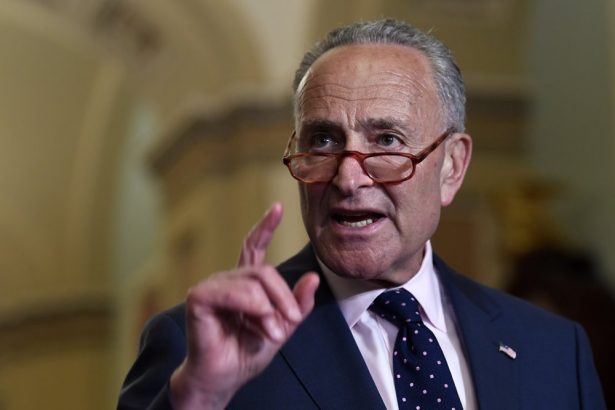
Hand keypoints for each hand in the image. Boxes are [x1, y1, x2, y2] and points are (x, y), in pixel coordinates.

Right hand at [170, 203, 319, 408]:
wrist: (226, 378)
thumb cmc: (248, 352)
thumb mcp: (282, 327)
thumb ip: (297, 305)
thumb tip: (313, 277)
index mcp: (245, 284)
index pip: (253, 247)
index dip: (264, 226)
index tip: (277, 207)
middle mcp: (227, 280)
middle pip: (264, 270)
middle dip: (282, 297)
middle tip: (287, 324)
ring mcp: (212, 286)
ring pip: (253, 280)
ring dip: (268, 309)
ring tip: (270, 332)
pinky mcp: (199, 297)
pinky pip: (232, 291)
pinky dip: (250, 306)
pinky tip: (253, 321)